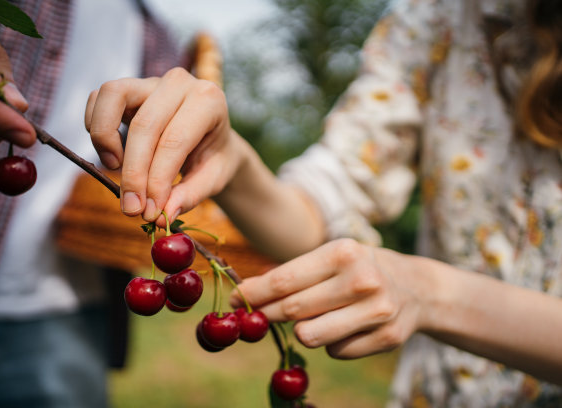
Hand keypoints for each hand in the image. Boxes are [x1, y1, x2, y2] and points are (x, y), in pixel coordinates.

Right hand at [85, 67, 240, 224]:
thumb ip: (190, 196)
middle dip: (133, 172)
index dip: (157, 179)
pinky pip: (99, 98)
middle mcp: (180, 82)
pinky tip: (111, 154)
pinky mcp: (129, 87)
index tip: (149, 212)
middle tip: (131, 208)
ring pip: (113, 95)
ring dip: (105, 137)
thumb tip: (161, 217)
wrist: (212, 137)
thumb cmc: (214, 157)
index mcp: (209, 101)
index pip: (175, 141)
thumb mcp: (213, 179)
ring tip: (115, 168)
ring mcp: (151, 81)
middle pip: (144, 125)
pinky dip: (96, 126)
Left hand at [230, 238, 426, 358]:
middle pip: (293, 309)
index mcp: (343, 252)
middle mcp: (362, 280)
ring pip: (310, 336)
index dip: (254, 293)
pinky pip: (335, 352)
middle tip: (255, 317)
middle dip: (267, 315)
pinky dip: (331, 343)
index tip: (234, 300)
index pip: (285, 279)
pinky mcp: (387, 337)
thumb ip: (294, 274)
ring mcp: (378, 311)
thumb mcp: (332, 257)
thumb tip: (245, 295)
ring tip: (309, 320)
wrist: (416, 287)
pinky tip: (343, 327)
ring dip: (301, 331)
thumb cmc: (358, 269)